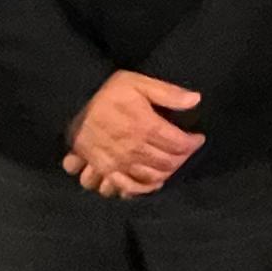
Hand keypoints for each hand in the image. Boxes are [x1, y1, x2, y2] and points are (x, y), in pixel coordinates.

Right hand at [65, 68, 201, 196]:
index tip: (198, 138)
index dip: (193, 143)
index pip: (179, 143)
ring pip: (152, 177)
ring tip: (172, 164)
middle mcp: (134, 149)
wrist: (73, 101)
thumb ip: (168, 93)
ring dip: (167, 173)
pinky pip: (128, 187)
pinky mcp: (106, 170)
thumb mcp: (138, 82)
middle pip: (168, 162)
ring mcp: (119, 162)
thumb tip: (195, 99)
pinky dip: (143, 188)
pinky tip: (151, 183)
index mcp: (145, 126)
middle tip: (186, 151)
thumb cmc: (108, 91)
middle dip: (182, 158)